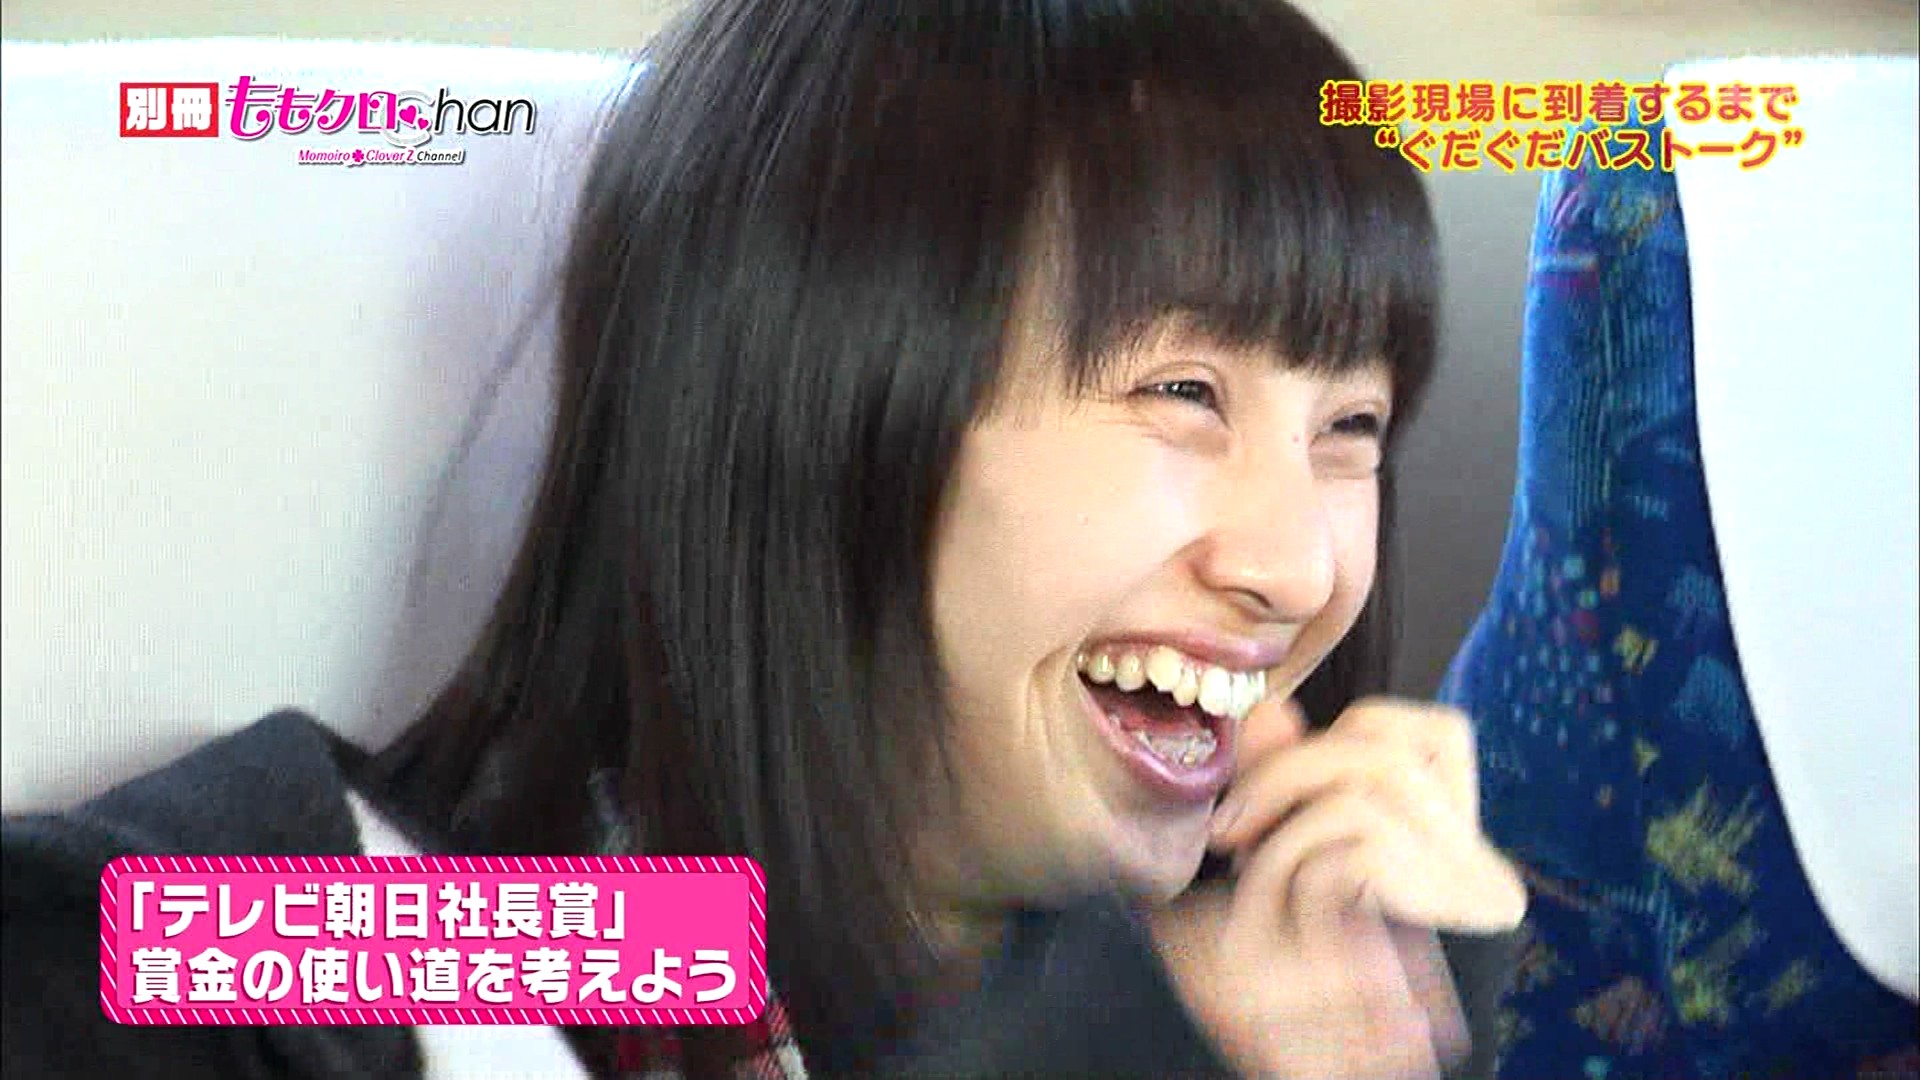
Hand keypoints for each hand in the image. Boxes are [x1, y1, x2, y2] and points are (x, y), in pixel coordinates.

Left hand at [1151, 696, 1525, 1079]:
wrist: (1318, 1063)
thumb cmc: (1292, 972)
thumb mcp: (1282, 862)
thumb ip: (1284, 783)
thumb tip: (1269, 711)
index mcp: (1453, 842)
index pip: (1425, 732)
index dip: (1349, 736)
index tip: (1283, 785)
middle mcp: (1475, 857)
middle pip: (1381, 744)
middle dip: (1285, 771)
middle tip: (1227, 829)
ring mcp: (1468, 882)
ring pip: (1363, 783)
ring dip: (1282, 824)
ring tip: (1246, 867)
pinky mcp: (1442, 900)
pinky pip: (1353, 842)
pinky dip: (1296, 868)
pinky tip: (1283, 911)